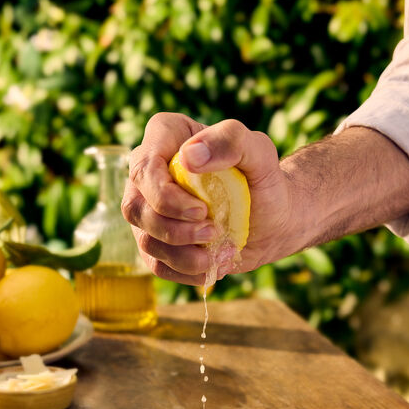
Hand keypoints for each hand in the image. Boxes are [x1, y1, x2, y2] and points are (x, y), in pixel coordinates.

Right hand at [122, 113, 292, 284]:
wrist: (273, 218)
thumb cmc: (263, 179)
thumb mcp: (260, 152)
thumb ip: (230, 140)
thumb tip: (189, 157)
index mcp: (165, 137)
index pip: (143, 167)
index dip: (165, 196)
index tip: (203, 209)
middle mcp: (148, 174)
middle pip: (134, 209)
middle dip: (174, 230)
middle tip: (214, 231)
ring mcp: (149, 211)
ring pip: (145, 240)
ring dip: (184, 255)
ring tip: (219, 251)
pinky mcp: (158, 243)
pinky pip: (157, 265)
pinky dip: (187, 271)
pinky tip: (212, 265)